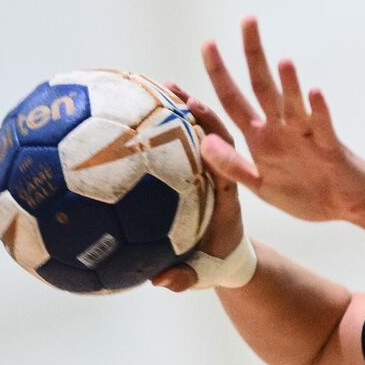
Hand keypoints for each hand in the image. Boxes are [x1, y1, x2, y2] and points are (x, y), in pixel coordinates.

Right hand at [151, 83, 244, 292]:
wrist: (228, 260)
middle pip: (216, 135)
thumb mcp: (203, 274)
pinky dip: (164, 125)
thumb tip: (161, 281)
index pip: (225, 161)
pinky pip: (180, 143)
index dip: (213, 139)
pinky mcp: (195, 170)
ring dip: (179, 108)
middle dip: (198, 110)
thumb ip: (185, 277)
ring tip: (154, 84)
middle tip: (171, 88)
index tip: (195, 118)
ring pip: (198, 133)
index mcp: (227, 196)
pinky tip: (136, 107)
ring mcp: (208, 170)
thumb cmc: (214, 265)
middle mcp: (220, 176)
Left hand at [197, 17, 364, 224]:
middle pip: (261, 86)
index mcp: (260, 139)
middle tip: (246, 22)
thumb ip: (234, 167)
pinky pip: (322, 124)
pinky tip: (313, 92)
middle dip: (252, 55)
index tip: (185, 70)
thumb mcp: (262, 186)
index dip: (208, 87)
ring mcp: (305, 135)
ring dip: (286, 82)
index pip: (229, 105)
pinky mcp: (329, 146)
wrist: (348, 205)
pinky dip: (318, 109)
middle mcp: (280, 129)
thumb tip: (204, 143)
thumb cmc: (307, 195)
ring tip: (281, 61)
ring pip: (292, 103)